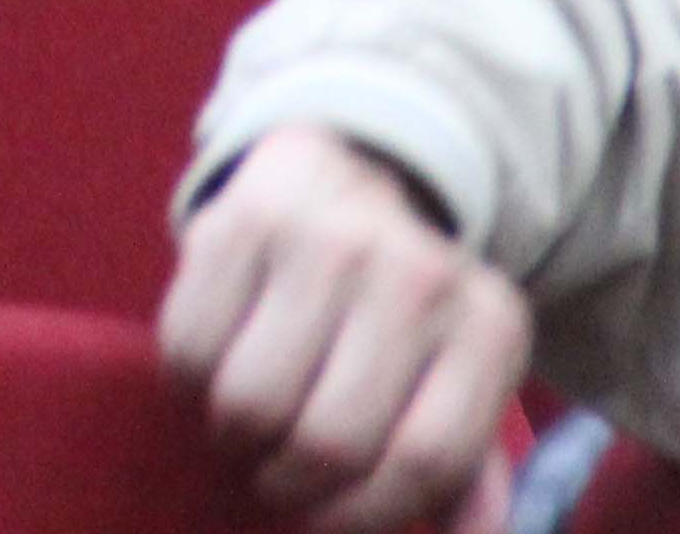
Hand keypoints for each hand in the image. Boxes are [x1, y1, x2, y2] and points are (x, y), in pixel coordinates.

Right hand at [160, 127, 527, 533]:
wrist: (341, 179)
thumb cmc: (398, 320)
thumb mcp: (453, 384)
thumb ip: (464, 474)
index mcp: (489, 324)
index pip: (427, 462)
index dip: (363, 518)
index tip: (327, 522)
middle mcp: (418, 273)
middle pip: (331, 440)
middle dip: (290, 486)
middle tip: (280, 478)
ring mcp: (329, 237)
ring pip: (251, 403)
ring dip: (237, 443)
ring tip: (251, 429)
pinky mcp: (244, 219)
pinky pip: (189, 350)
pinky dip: (190, 386)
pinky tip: (221, 368)